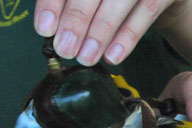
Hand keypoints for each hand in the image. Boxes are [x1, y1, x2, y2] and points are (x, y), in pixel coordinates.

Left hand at [34, 0, 181, 64]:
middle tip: (65, 49)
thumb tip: (50, 28)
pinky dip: (127, 36)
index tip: (45, 29)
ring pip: (119, 0)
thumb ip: (70, 3)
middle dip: (76, 20)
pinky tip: (112, 56)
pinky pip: (146, 12)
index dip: (53, 2)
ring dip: (100, 32)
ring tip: (86, 58)